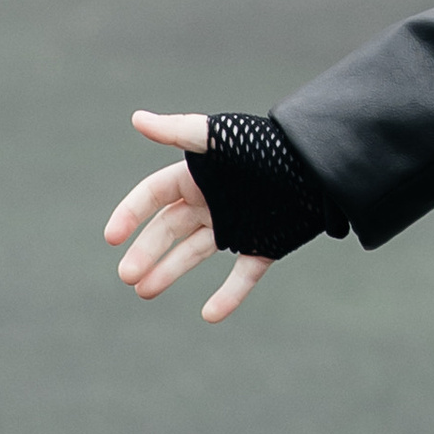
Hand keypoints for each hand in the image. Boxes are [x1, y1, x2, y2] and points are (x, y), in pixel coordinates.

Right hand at [105, 111, 269, 324]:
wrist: (322, 164)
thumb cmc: (267, 146)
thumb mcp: (220, 139)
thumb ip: (179, 132)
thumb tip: (137, 118)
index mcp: (198, 177)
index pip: (153, 196)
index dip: (130, 214)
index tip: (112, 238)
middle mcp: (213, 202)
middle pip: (168, 229)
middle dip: (145, 252)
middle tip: (128, 276)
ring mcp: (237, 225)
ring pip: (194, 253)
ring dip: (169, 272)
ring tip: (145, 291)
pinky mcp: (264, 245)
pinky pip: (242, 275)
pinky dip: (228, 296)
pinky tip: (210, 315)